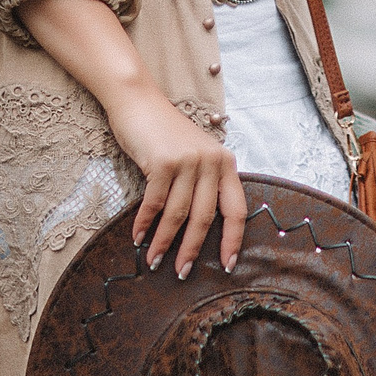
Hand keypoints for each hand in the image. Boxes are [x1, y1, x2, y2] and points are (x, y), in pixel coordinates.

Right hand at [104, 84, 245, 276]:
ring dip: (165, 242)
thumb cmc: (166, 133)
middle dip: (193, 249)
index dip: (233, 240)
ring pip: (178, 214)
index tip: (227, 265)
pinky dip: (145, 224)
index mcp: (225, 163)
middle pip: (206, 217)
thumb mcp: (195, 155)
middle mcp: (211, 161)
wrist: (139, 101)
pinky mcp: (163, 162)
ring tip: (155, 262)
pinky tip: (138, 238)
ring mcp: (188, 161)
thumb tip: (201, 229)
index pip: (236, 209)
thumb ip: (203, 183)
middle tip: (182, 273)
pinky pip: (155, 203)